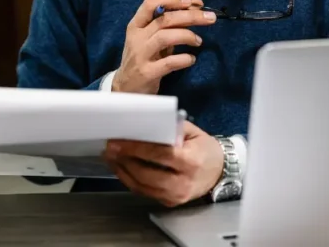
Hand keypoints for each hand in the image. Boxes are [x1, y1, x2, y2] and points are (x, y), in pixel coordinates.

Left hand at [103, 121, 223, 206]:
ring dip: (122, 170)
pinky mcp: (169, 203)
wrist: (219, 172)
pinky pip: (144, 192)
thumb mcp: (192, 132)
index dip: (135, 148)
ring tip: (111, 157)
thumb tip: (143, 125)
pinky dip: (129, 179)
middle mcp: (183, 182)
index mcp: (191, 161)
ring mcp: (175, 196)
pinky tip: (122, 168)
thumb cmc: (204, 148)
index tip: (117, 142)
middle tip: (109, 148)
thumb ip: (170, 128)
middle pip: (145, 173)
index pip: (158, 154)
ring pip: (141, 185)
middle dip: (124, 160)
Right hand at [112, 0, 215, 93]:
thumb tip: (197, 4)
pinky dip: (184, 59)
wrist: (125, 88)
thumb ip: (172, 22)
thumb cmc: (143, 58)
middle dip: (190, 16)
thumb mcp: (152, 38)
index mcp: (136, 25)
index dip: (171, 0)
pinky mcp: (147, 72)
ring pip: (165, 37)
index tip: (190, 2)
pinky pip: (169, 63)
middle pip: (164, 19)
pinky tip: (191, 59)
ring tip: (198, 41)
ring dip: (187, 35)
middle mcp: (136, 37)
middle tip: (209, 17)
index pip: (149, 4)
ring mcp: (140, 55)